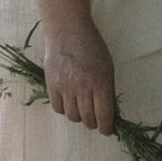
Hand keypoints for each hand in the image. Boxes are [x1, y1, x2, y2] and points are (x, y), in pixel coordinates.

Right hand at [39, 16, 116, 133]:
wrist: (67, 30)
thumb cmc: (92, 46)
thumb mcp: (107, 66)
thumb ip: (108, 89)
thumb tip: (110, 112)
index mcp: (101, 82)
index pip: (104, 115)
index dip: (106, 128)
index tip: (106, 130)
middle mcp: (83, 87)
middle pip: (88, 119)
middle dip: (93, 123)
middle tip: (95, 119)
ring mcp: (66, 87)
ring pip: (73, 116)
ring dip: (79, 116)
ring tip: (82, 108)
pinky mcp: (52, 85)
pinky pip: (58, 108)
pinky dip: (65, 109)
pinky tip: (69, 102)